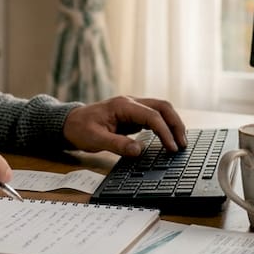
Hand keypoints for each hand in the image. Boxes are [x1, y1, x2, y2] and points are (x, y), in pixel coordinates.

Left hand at [63, 96, 187, 155]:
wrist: (70, 123)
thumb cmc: (81, 129)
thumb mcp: (95, 139)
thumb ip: (117, 144)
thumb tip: (139, 151)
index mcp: (123, 105)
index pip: (152, 116)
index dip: (165, 132)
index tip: (172, 148)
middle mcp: (131, 102)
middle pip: (163, 107)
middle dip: (176, 124)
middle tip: (183, 144)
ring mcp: (133, 107)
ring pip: (161, 110)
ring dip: (173, 123)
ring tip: (180, 142)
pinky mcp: (133, 115)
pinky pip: (154, 116)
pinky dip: (165, 126)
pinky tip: (168, 138)